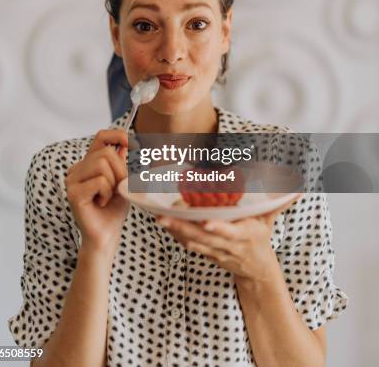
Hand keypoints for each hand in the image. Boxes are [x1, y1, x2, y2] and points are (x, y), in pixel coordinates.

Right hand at [65, 129, 128, 253]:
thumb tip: (127, 143)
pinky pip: (99, 181)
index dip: (118, 136)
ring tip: (110, 196)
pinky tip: (102, 203)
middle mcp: (76, 169)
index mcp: (87, 163)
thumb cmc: (114, 209)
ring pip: (102, 165)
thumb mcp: (123, 181)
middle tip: (120, 188)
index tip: (131, 144)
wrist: (106, 235)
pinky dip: (107, 193)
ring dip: (114, 182)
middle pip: (105, 153)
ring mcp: (72, 181)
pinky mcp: (73, 193)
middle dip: (121, 170)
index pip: (101, 136)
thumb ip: (122, 162)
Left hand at [156, 193, 301, 281]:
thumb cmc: (260, 239)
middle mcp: (227, 244)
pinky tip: (165, 224)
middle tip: (166, 216)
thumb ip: (279, 203)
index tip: (207, 222)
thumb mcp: (269, 220)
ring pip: (192, 241)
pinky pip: (188, 245)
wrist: (256, 270)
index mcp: (244, 235)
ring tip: (160, 218)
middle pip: (203, 237)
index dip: (219, 229)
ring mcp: (215, 251)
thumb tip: (297, 189)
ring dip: (175, 231)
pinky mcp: (206, 253)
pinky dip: (176, 236)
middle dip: (184, 228)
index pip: (230, 232)